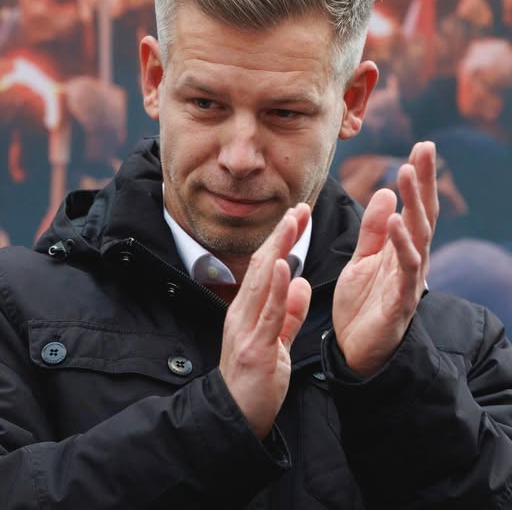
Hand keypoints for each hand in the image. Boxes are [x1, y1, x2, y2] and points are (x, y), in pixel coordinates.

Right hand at [219, 204, 311, 438]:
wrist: (237, 421)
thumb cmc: (256, 382)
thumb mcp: (276, 342)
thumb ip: (288, 313)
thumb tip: (300, 282)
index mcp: (247, 311)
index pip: (265, 267)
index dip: (281, 240)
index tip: (298, 217)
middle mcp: (241, 313)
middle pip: (262, 265)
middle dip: (281, 234)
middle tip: (299, 208)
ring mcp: (245, 329)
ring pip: (262, 281)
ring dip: (279, 248)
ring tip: (294, 221)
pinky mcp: (254, 348)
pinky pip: (267, 313)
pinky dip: (275, 287)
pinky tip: (283, 264)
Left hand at [332, 141, 437, 376]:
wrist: (355, 350)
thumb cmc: (362, 304)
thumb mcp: (363, 259)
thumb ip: (375, 230)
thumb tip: (387, 193)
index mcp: (401, 249)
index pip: (414, 207)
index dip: (418, 179)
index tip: (420, 147)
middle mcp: (411, 260)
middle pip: (422, 214)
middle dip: (423, 181)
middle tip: (424, 148)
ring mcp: (409, 280)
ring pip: (418, 236)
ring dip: (414, 203)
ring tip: (406, 173)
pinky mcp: (401, 300)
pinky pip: (405, 268)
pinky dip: (402, 243)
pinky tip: (398, 221)